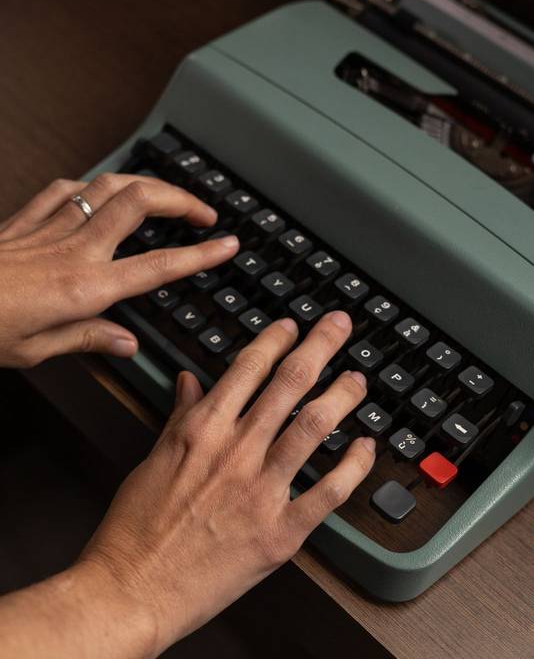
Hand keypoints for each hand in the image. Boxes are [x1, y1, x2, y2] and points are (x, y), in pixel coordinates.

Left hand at [0, 174, 238, 366]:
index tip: (227, 244)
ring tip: (164, 195)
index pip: (160, 265)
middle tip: (204, 211)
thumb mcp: (38, 351)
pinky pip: (66, 189)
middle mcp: (76, 249)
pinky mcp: (26, 219)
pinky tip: (98, 191)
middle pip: (142, 202)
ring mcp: (52, 227)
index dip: (201, 253)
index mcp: (87, 287)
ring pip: (110, 186)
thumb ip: (90, 339)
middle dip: (182, 200)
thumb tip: (127, 342)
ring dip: (146, 184)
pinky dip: (91, 185)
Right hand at [79, 311, 374, 656]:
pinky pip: (328, 492)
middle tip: (338, 325)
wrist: (132, 589)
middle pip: (289, 384)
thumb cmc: (135, 528)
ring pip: (314, 427)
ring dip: (342, 396)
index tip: (291, 326)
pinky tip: (364, 447)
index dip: (275, 339)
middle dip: (319, 346)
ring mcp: (262, 491)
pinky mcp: (280, 533)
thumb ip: (181, 415)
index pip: (248, 367)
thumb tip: (191, 382)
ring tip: (357, 379)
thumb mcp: (154, 458)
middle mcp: (237, 452)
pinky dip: (352, 467)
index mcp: (203, 429)